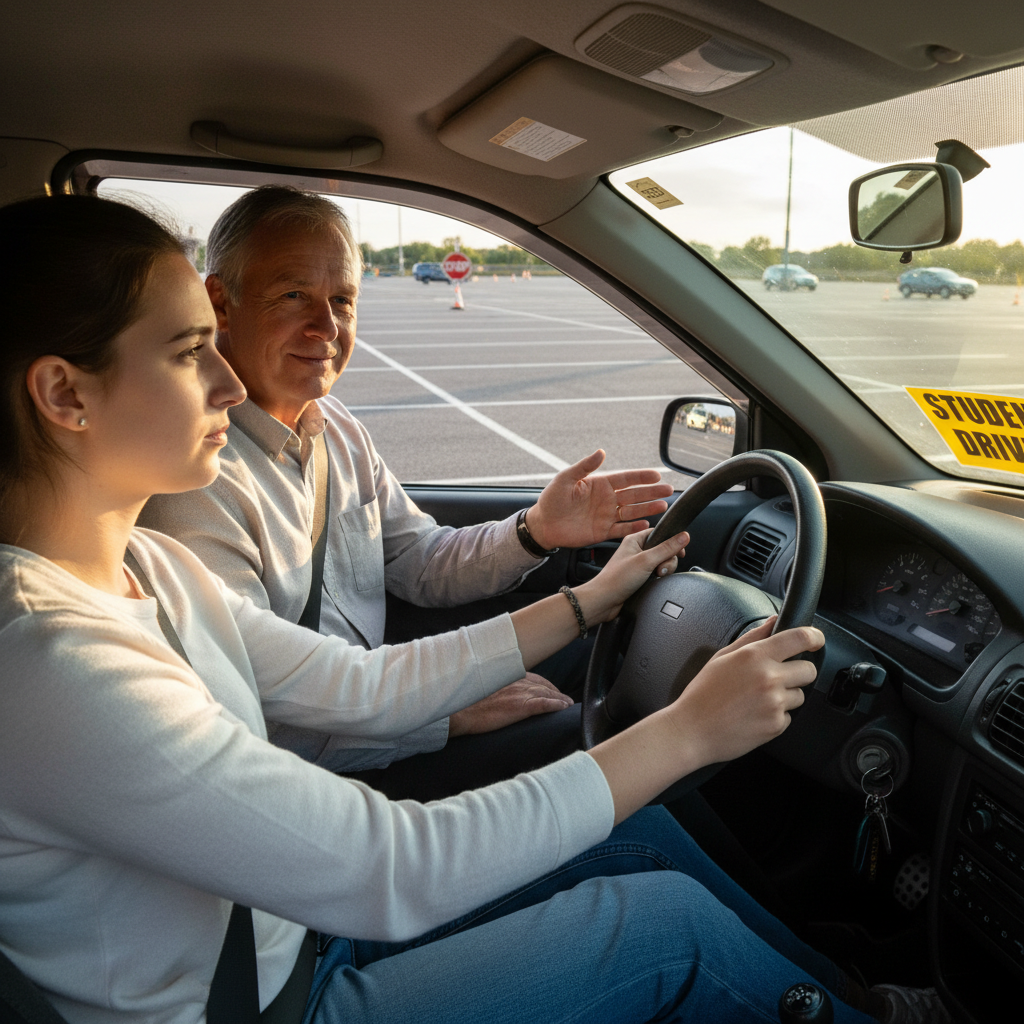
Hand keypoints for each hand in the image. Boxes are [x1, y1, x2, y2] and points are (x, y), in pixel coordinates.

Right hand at [448, 673, 572, 736]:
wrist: (461, 712)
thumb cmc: (468, 704)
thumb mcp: (485, 691)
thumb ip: (498, 690)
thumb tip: (502, 697)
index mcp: (508, 678)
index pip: (534, 679)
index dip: (546, 685)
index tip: (553, 691)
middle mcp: (516, 682)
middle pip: (543, 686)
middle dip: (556, 692)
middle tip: (565, 700)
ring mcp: (519, 694)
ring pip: (546, 693)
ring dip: (560, 698)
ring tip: (568, 704)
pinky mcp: (520, 706)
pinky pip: (543, 704)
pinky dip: (556, 704)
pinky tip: (564, 707)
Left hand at [526, 450, 672, 549]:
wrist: (543, 524)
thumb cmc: (551, 499)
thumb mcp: (566, 479)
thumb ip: (584, 467)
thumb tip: (601, 452)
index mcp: (600, 484)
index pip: (625, 479)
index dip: (641, 477)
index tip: (657, 474)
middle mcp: (607, 500)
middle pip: (634, 495)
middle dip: (652, 492)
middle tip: (669, 490)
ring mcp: (606, 516)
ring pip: (632, 512)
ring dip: (647, 509)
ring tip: (663, 506)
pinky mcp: (603, 532)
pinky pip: (622, 529)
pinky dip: (634, 527)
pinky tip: (646, 524)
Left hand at [574, 528, 688, 624]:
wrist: (604, 601)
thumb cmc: (616, 579)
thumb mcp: (646, 561)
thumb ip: (667, 548)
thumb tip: (684, 536)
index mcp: (634, 539)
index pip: (659, 532)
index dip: (672, 540)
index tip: (679, 551)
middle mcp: (636, 550)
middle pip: (663, 549)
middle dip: (668, 559)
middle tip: (661, 569)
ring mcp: (637, 564)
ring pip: (661, 562)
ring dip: (664, 569)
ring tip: (657, 576)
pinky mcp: (639, 576)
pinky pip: (655, 573)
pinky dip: (658, 577)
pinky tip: (654, 582)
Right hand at [585, 617, 823, 824]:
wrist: (692, 730)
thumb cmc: (703, 694)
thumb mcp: (723, 656)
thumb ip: (753, 636)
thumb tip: (774, 620)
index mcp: (755, 656)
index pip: (799, 638)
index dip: (814, 637)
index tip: (815, 640)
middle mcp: (769, 678)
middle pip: (809, 670)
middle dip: (798, 672)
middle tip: (776, 677)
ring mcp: (774, 703)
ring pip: (800, 695)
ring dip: (786, 696)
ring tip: (757, 699)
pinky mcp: (776, 726)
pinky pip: (789, 717)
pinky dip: (776, 716)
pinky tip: (754, 714)